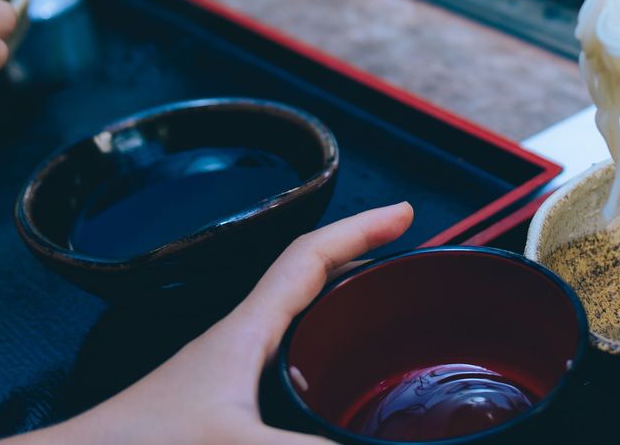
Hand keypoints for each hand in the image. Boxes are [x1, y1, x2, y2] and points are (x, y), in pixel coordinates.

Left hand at [19, 204, 414, 444]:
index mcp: (245, 330)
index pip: (311, 256)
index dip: (360, 229)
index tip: (404, 212)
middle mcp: (236, 341)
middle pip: (306, 280)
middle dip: (358, 263)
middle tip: (404, 264)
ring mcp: (224, 373)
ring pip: (293, 321)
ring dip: (335, 307)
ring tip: (380, 317)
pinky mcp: (214, 406)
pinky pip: (280, 361)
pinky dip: (314, 353)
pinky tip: (327, 387)